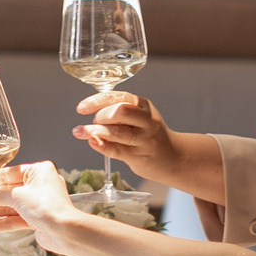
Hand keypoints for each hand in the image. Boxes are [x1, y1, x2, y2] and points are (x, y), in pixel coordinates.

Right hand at [0, 161, 77, 238]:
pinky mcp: (36, 219)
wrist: (64, 231)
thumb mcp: (16, 196)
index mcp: (38, 171)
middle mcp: (38, 186)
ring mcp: (37, 204)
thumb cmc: (47, 207)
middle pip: (6, 192)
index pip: (7, 175)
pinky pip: (13, 219)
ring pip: (8, 207)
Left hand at [73, 93, 203, 185]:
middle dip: (100, 115)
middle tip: (94, 122)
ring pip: (117, 132)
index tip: (81, 108)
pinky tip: (92, 142)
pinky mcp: (139, 156)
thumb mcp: (139, 117)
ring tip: (82, 132)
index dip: (97, 101)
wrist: (174, 158)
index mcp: (143, 105)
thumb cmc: (149, 135)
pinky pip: (116, 150)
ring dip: (95, 131)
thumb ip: (118, 112)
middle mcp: (146, 120)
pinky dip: (101, 146)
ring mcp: (144, 139)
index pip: (118, 97)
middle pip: (120, 111)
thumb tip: (91, 112)